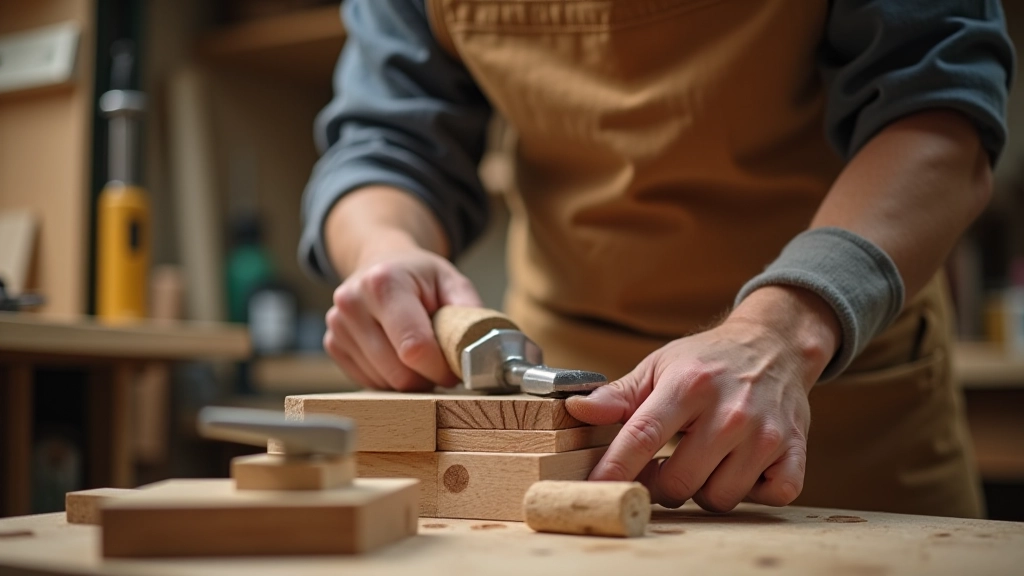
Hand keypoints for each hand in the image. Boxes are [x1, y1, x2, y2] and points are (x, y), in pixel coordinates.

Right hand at [324, 246, 481, 390]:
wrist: (380, 261)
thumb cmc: (419, 275)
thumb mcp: (452, 281)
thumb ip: (470, 313)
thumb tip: (481, 351)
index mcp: (383, 283)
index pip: (414, 348)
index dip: (441, 368)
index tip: (455, 368)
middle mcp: (352, 303)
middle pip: (398, 373)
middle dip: (427, 378)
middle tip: (440, 364)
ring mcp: (338, 326)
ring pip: (384, 383)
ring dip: (410, 380)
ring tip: (419, 355)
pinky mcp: (333, 345)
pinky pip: (369, 382)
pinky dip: (390, 378)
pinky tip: (398, 356)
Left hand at [565, 286, 838, 511]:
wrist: (775, 345)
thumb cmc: (708, 361)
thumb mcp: (659, 367)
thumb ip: (617, 395)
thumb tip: (575, 409)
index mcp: (689, 385)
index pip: (642, 437)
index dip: (615, 469)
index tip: (595, 488)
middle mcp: (729, 412)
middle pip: (678, 482)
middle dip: (660, 485)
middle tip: (661, 468)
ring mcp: (764, 434)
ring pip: (719, 497)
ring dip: (704, 489)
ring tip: (702, 462)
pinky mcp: (793, 451)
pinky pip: (769, 496)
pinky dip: (753, 491)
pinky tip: (740, 468)